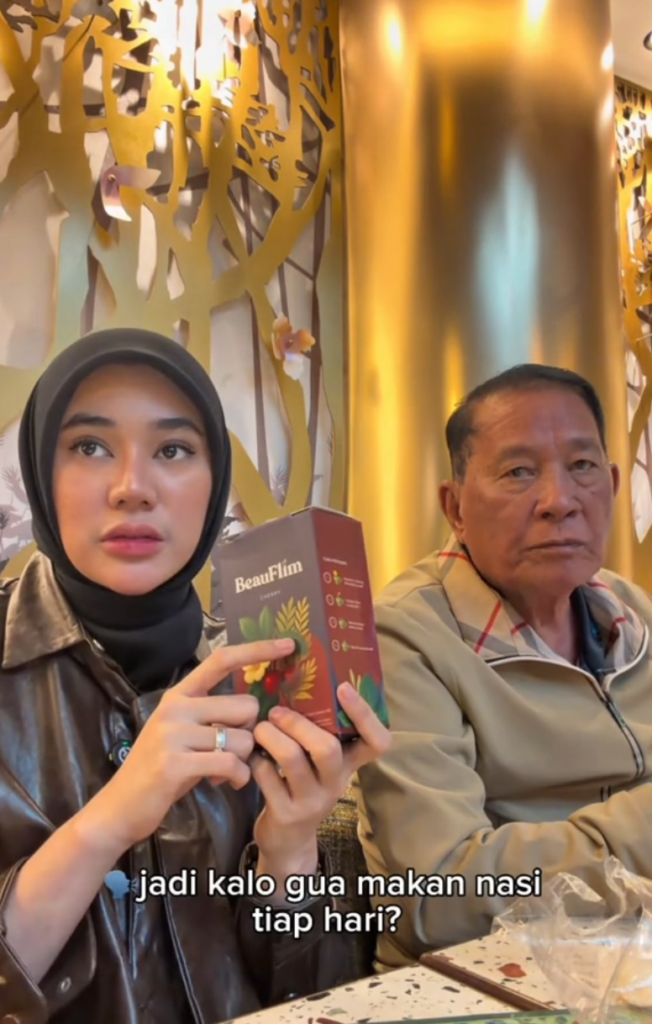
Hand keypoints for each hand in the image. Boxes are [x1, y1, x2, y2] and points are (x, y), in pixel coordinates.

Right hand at [89, 638, 294, 852]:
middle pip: (245, 706)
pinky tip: (227, 782)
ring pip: (242, 738)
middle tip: (234, 751)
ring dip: (243, 760)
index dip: (257, 650)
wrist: (121, 806)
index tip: (289, 644)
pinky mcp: (175, 763)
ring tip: (224, 771)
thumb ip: (213, 716)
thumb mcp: (183, 733)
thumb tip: (257, 707)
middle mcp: (175, 708)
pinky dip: (238, 777)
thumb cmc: (162, 769)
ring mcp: (173, 734)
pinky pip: (230, 764)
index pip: (222, 660)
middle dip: (250, 733)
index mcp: (179, 695)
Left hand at [251, 681, 391, 880]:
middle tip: (277, 711)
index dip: (365, 714)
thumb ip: (317, 730)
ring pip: (293, 760)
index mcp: (350, 764)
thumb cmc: (302, 786)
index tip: (343, 687)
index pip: (378, 742)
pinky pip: (267, 778)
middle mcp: (336, 783)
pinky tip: (251, 755)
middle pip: (328, 748)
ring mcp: (312, 801)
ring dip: (272, 737)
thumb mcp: (318, 763)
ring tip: (260, 727)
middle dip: (298, 723)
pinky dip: (255, 760)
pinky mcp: (286, 814)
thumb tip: (297, 675)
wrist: (288, 840)